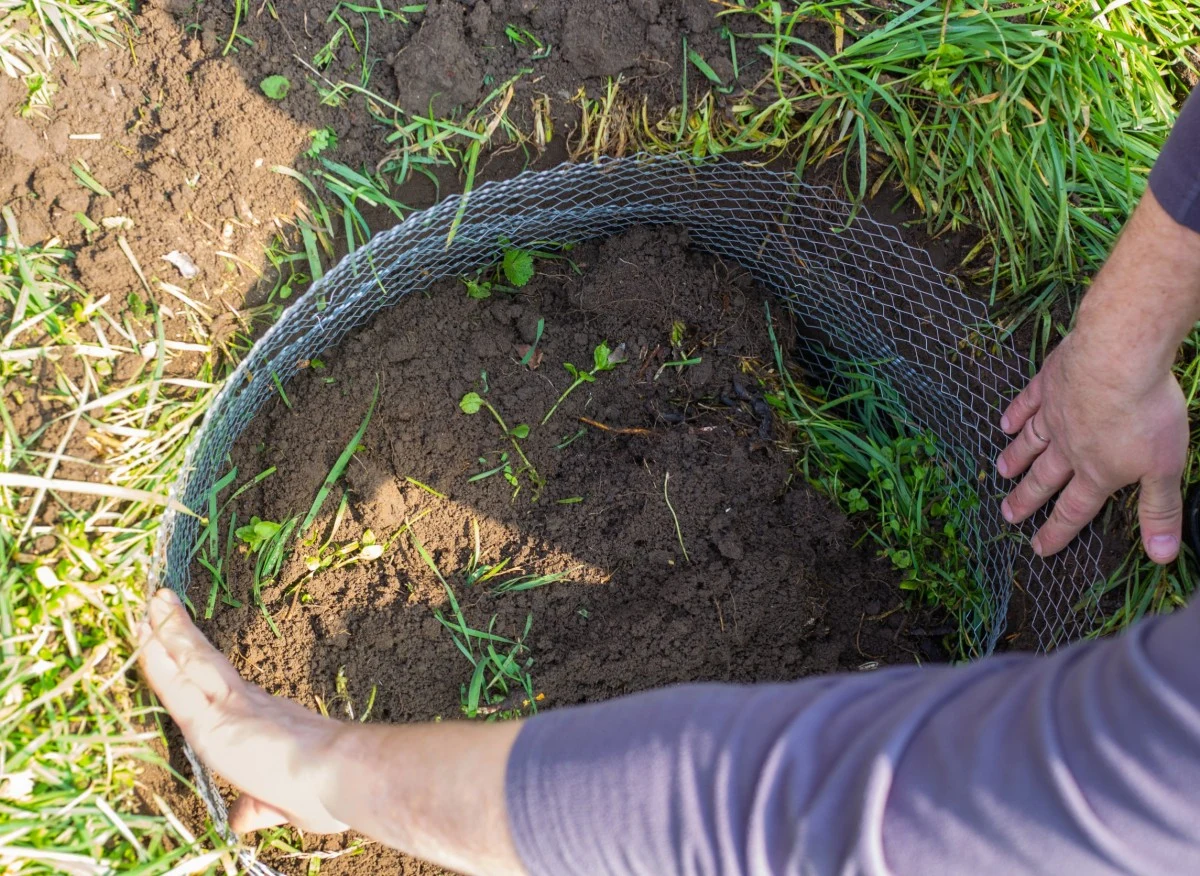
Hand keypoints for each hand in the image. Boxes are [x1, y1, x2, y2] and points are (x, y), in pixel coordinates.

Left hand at [137, 588, 349, 834]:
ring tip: (152, 601)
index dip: (196, 669)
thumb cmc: (323, 792)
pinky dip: (164, 653)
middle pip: (202, 666)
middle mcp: (243, 707)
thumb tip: (242, 820)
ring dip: (169, 632)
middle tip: (160, 605)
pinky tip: (150, 632)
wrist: (339, 776)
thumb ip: (257, 810)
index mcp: (258, 723)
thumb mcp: (280, 807)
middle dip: (179, 638)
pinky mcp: (214, 714)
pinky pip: (181, 679)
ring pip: (191, 662)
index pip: (218, 691)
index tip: (182, 649)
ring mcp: (229, 707)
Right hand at [995, 332, 1188, 561]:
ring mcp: (1054, 416)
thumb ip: (1159, 510)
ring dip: (1016, 460)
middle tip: (1008, 515)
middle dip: (1026, 501)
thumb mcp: (1165, 468)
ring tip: (1002, 473)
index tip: (1038, 548)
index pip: (1074, 511)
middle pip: (1044, 481)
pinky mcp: (1048, 385)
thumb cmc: (1146, 413)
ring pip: (1031, 444)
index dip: (1056, 532)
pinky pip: (1027, 404)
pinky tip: (1006, 423)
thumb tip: (1161, 556)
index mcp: (1097, 472)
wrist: (1117, 359)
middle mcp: (1069, 449)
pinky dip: (1015, 415)